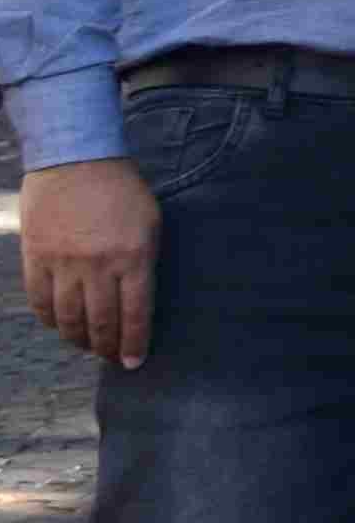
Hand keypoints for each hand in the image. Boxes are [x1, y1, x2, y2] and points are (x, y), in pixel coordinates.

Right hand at [20, 159, 156, 367]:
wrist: (75, 160)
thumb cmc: (122, 191)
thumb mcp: (150, 224)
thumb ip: (145, 263)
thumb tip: (139, 303)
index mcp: (134, 257)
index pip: (136, 314)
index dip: (134, 343)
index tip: (134, 362)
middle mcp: (98, 265)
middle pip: (101, 322)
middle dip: (107, 347)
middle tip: (110, 358)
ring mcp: (63, 264)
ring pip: (68, 318)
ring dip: (78, 339)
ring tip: (87, 346)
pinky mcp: (36, 258)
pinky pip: (41, 302)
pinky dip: (50, 320)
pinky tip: (60, 326)